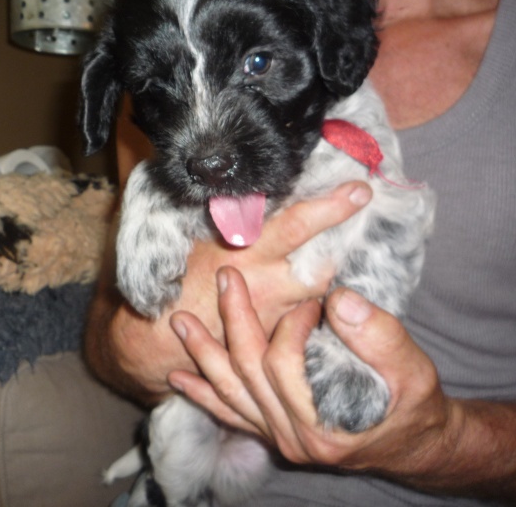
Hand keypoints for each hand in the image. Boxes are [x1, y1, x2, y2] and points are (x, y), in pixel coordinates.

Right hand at [89, 182, 372, 401]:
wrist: (154, 340)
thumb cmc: (165, 278)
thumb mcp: (172, 233)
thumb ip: (199, 206)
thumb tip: (218, 173)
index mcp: (243, 252)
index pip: (296, 225)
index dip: (330, 208)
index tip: (359, 190)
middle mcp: (265, 283)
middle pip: (320, 264)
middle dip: (342, 243)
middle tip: (361, 213)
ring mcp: (272, 313)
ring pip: (316, 292)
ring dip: (327, 272)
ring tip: (340, 253)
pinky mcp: (272, 337)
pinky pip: (303, 318)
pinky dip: (313, 304)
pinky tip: (319, 295)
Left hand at [167, 266, 456, 474]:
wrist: (414, 442)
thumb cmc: (414, 405)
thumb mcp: (413, 370)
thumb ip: (379, 336)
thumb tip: (340, 299)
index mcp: (325, 423)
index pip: (285, 364)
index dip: (292, 324)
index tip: (312, 300)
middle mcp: (294, 437)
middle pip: (249, 372)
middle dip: (236, 320)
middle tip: (226, 279)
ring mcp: (279, 438)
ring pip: (230, 392)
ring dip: (204, 354)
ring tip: (180, 322)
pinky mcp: (272, 433)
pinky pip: (230, 415)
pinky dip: (204, 395)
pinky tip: (179, 379)